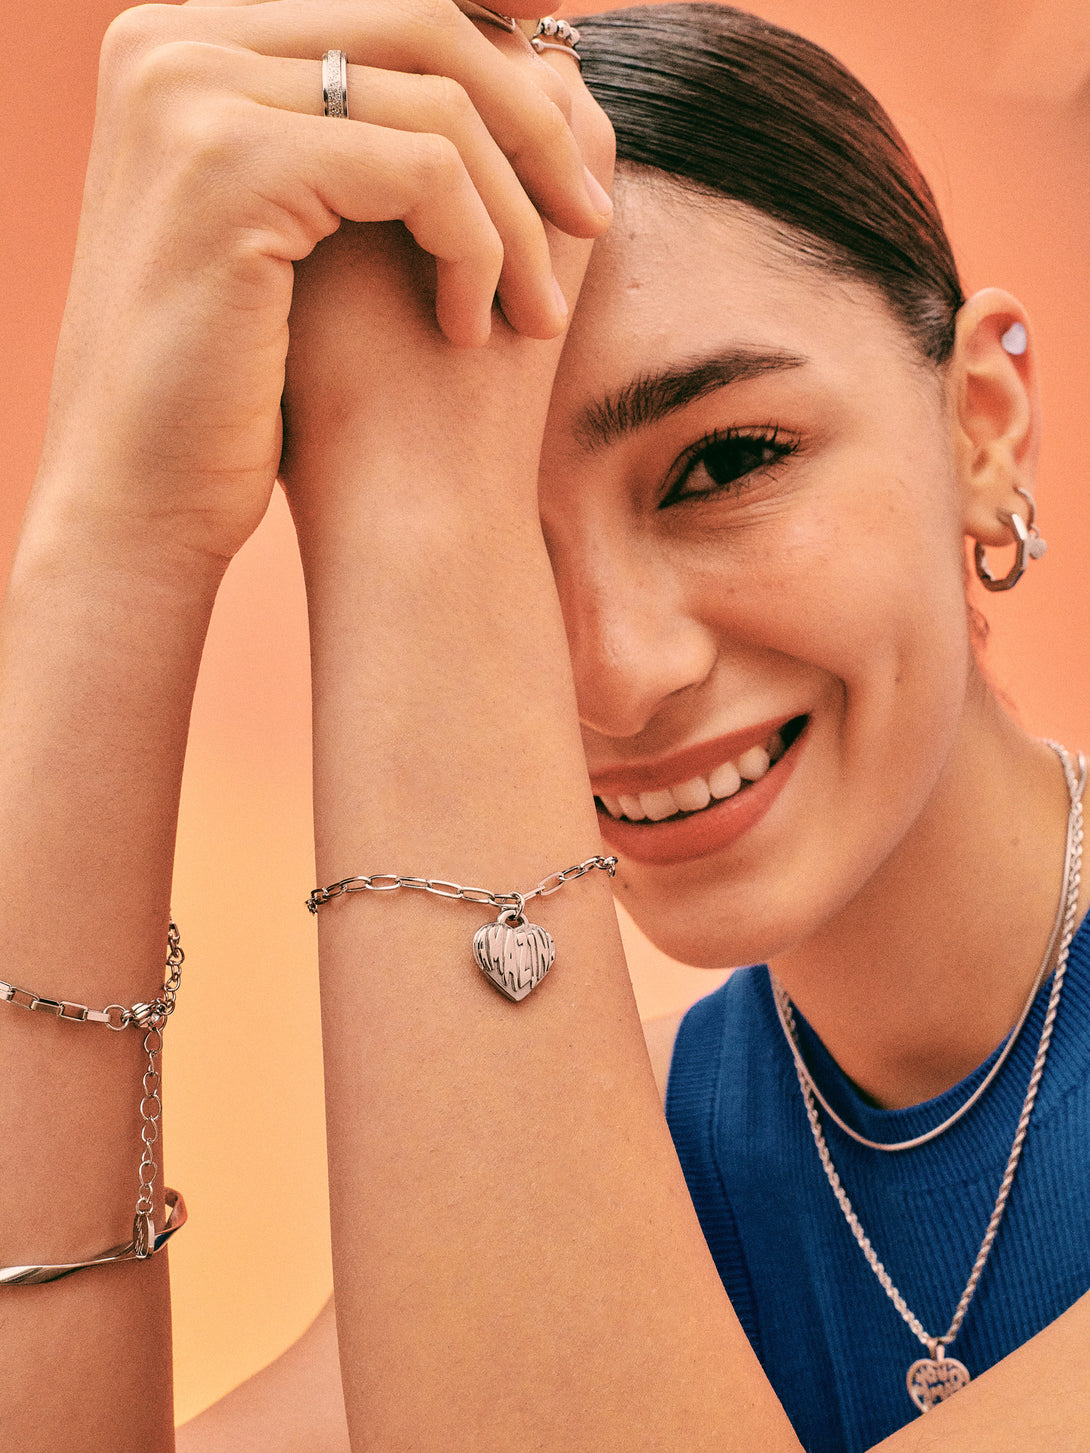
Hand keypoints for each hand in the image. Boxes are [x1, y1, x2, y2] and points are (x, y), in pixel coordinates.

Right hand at [32, 0, 611, 572]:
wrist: (145, 490)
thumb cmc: (233, 382)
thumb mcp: (299, 231)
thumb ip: (365, 137)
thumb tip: (527, 70)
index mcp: (185, 40)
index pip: (384, 8)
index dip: (493, 48)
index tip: (567, 143)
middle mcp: (173, 38)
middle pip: (420, 21)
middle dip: (531, 126)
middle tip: (586, 220)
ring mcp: (193, 92)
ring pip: (438, 103)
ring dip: (514, 214)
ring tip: (533, 307)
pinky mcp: (230, 164)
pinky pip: (423, 171)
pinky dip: (477, 247)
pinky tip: (469, 326)